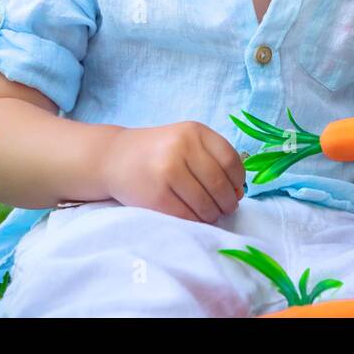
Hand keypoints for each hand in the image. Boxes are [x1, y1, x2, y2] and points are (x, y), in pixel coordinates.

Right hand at [104, 122, 245, 223]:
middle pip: (219, 185)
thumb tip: (238, 191)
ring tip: (209, 214)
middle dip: (227, 203)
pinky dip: (195, 221)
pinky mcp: (156, 195)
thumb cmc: (158, 151)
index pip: (230, 161)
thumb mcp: (186, 140)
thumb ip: (212, 158)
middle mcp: (181, 148)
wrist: (115, 157)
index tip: (236, 191)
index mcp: (194, 132)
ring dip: (212, 215)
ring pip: (205, 204)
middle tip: (226, 209)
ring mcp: (167, 171)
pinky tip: (193, 217)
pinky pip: (187, 216)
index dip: (238, 181)